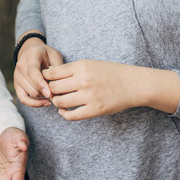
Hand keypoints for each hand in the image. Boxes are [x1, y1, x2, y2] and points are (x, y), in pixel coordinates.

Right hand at [13, 34, 63, 106]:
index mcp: (31, 56)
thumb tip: (58, 85)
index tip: (50, 94)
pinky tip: (45, 102)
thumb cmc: (45, 54)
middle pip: (33, 86)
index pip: (33, 72)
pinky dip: (34, 103)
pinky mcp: (16, 84)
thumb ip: (57, 68)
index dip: (41, 84)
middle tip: (58, 92)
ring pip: (31, 93)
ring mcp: (17, 76)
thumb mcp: (54, 55)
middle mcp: (21, 66)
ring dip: (43, 96)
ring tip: (53, 93)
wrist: (30, 50)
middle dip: (47, 92)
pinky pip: (23, 99)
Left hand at [42, 60, 179, 120]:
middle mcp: (83, 80)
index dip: (46, 78)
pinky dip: (64, 115)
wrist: (133, 84)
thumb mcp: (90, 64)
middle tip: (52, 93)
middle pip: (53, 87)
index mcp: (82, 66)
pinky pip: (72, 115)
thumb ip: (71, 69)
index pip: (52, 73)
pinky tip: (64, 112)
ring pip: (60, 102)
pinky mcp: (95, 109)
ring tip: (59, 102)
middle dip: (50, 90)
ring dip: (56, 103)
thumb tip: (50, 73)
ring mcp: (89, 96)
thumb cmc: (110, 72)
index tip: (47, 81)